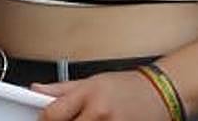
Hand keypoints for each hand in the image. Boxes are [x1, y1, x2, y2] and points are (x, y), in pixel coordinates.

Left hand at [34, 70, 169, 120]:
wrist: (160, 94)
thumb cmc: (128, 87)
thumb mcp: (91, 80)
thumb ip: (61, 89)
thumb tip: (36, 90)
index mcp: (88, 95)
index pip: (53, 114)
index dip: (45, 120)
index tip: (46, 120)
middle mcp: (100, 114)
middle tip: (71, 120)